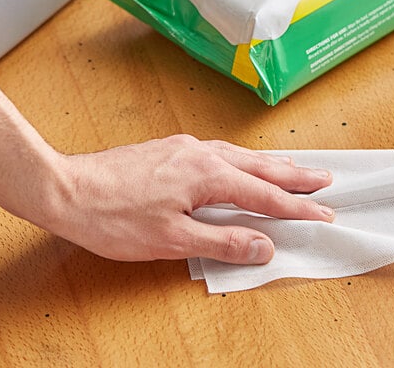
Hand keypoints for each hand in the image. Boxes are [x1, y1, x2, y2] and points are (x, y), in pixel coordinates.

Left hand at [50, 136, 333, 262]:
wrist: (68, 188)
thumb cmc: (115, 217)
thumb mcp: (172, 239)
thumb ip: (223, 240)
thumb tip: (264, 245)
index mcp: (208, 175)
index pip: (265, 194)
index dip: (297, 207)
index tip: (324, 213)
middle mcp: (204, 154)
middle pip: (260, 165)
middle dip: (295, 175)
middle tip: (325, 179)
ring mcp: (188, 148)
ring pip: (242, 154)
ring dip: (272, 164)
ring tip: (295, 168)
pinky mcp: (174, 149)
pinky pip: (222, 150)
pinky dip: (244, 158)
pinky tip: (243, 162)